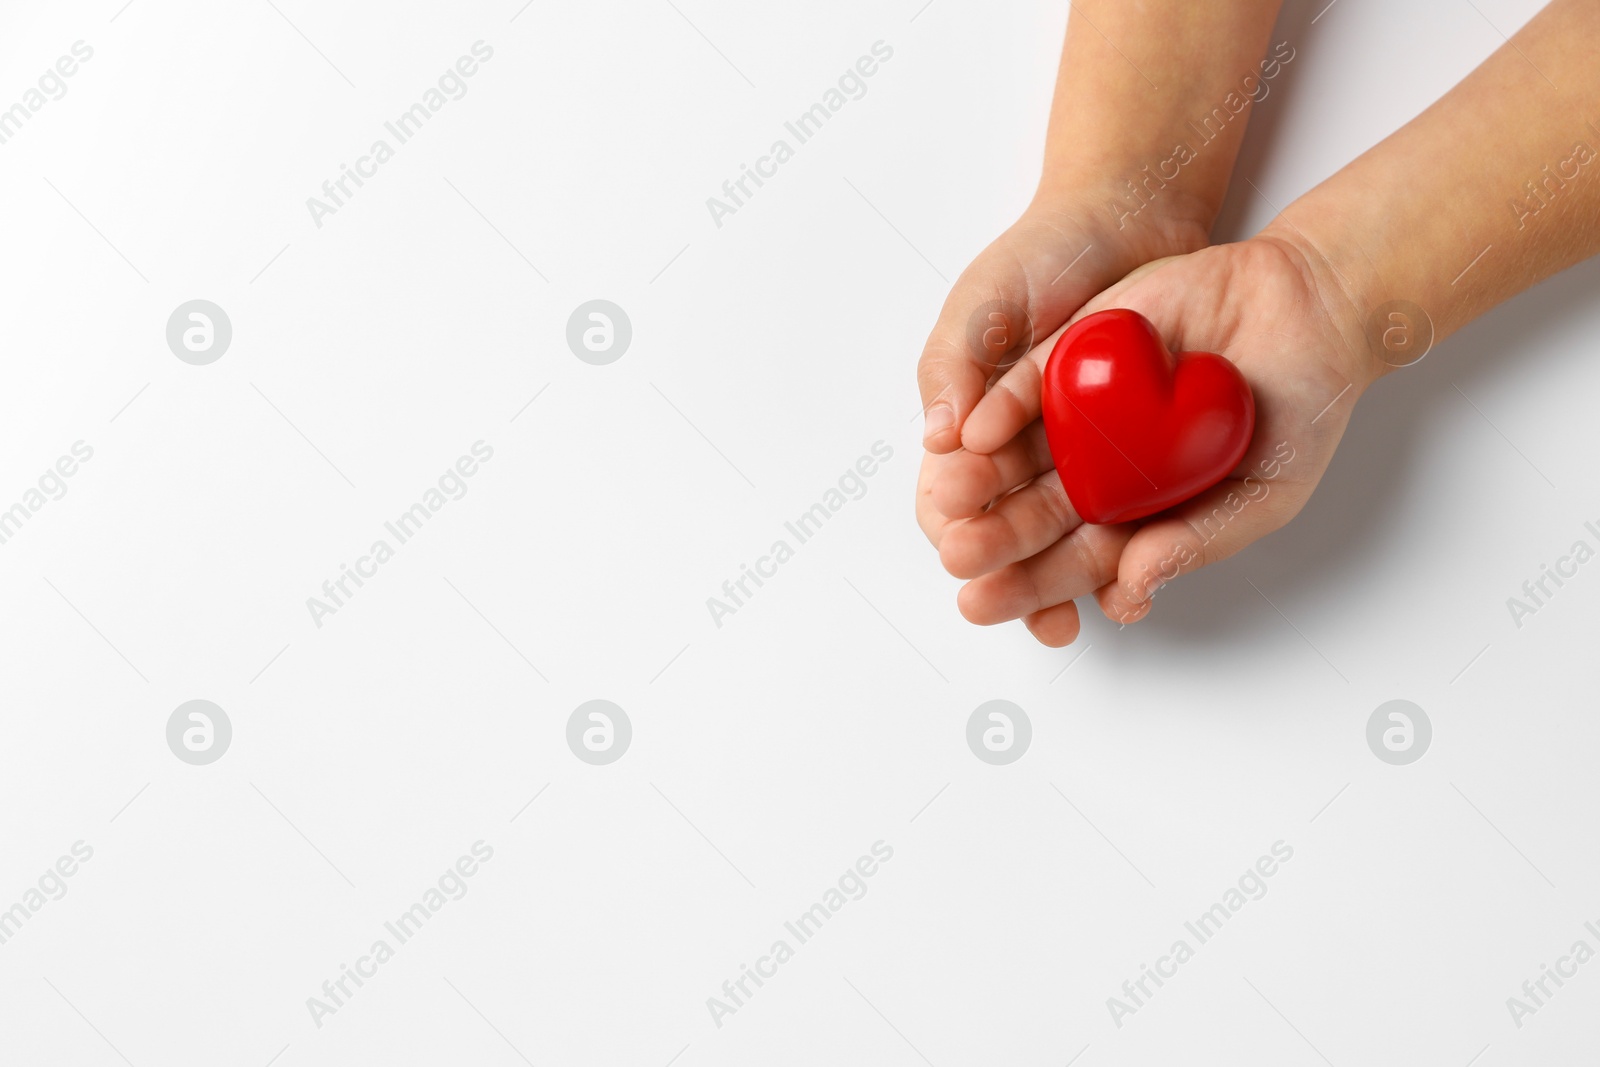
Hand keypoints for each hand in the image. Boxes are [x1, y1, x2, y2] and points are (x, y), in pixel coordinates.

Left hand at [931, 232, 1373, 645]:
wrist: (1316, 310)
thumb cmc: (1298, 412)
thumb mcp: (1261, 494)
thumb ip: (1196, 541)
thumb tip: (1129, 593)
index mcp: (1139, 516)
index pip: (1073, 560)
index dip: (1029, 586)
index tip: (983, 604)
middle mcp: (1101, 469)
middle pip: (1031, 512)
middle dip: (992, 538)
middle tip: (957, 557)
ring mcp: (1086, 413)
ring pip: (1016, 454)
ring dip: (978, 477)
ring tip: (948, 500)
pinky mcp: (1078, 354)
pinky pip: (1031, 385)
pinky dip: (1001, 408)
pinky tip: (973, 434)